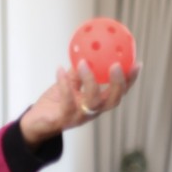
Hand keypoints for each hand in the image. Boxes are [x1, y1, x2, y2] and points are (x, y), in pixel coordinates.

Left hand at [19, 59, 140, 147]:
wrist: (34, 123)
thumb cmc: (54, 102)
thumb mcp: (69, 83)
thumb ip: (79, 71)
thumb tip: (88, 49)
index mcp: (97, 103)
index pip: (119, 92)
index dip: (130, 80)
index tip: (137, 63)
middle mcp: (92, 111)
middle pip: (113, 100)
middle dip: (118, 83)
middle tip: (117, 64)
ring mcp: (78, 117)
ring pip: (92, 101)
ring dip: (90, 80)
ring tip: (84, 63)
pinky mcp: (62, 120)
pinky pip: (66, 101)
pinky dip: (64, 84)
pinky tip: (60, 69)